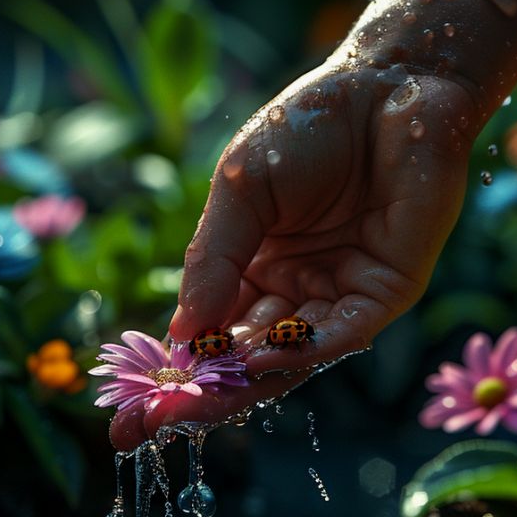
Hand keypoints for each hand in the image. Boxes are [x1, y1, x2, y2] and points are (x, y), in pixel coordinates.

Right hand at [111, 61, 476, 449]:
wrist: (388, 86)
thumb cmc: (310, 128)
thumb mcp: (242, 193)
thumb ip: (214, 261)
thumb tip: (181, 336)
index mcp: (254, 269)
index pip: (210, 335)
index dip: (173, 373)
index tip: (128, 413)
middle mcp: (294, 293)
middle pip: (243, 360)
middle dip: (199, 396)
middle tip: (147, 430)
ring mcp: (338, 298)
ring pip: (288, 359)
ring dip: (243, 382)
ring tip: (197, 401)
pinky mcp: (384, 293)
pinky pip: (341, 335)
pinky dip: (303, 351)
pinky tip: (260, 358)